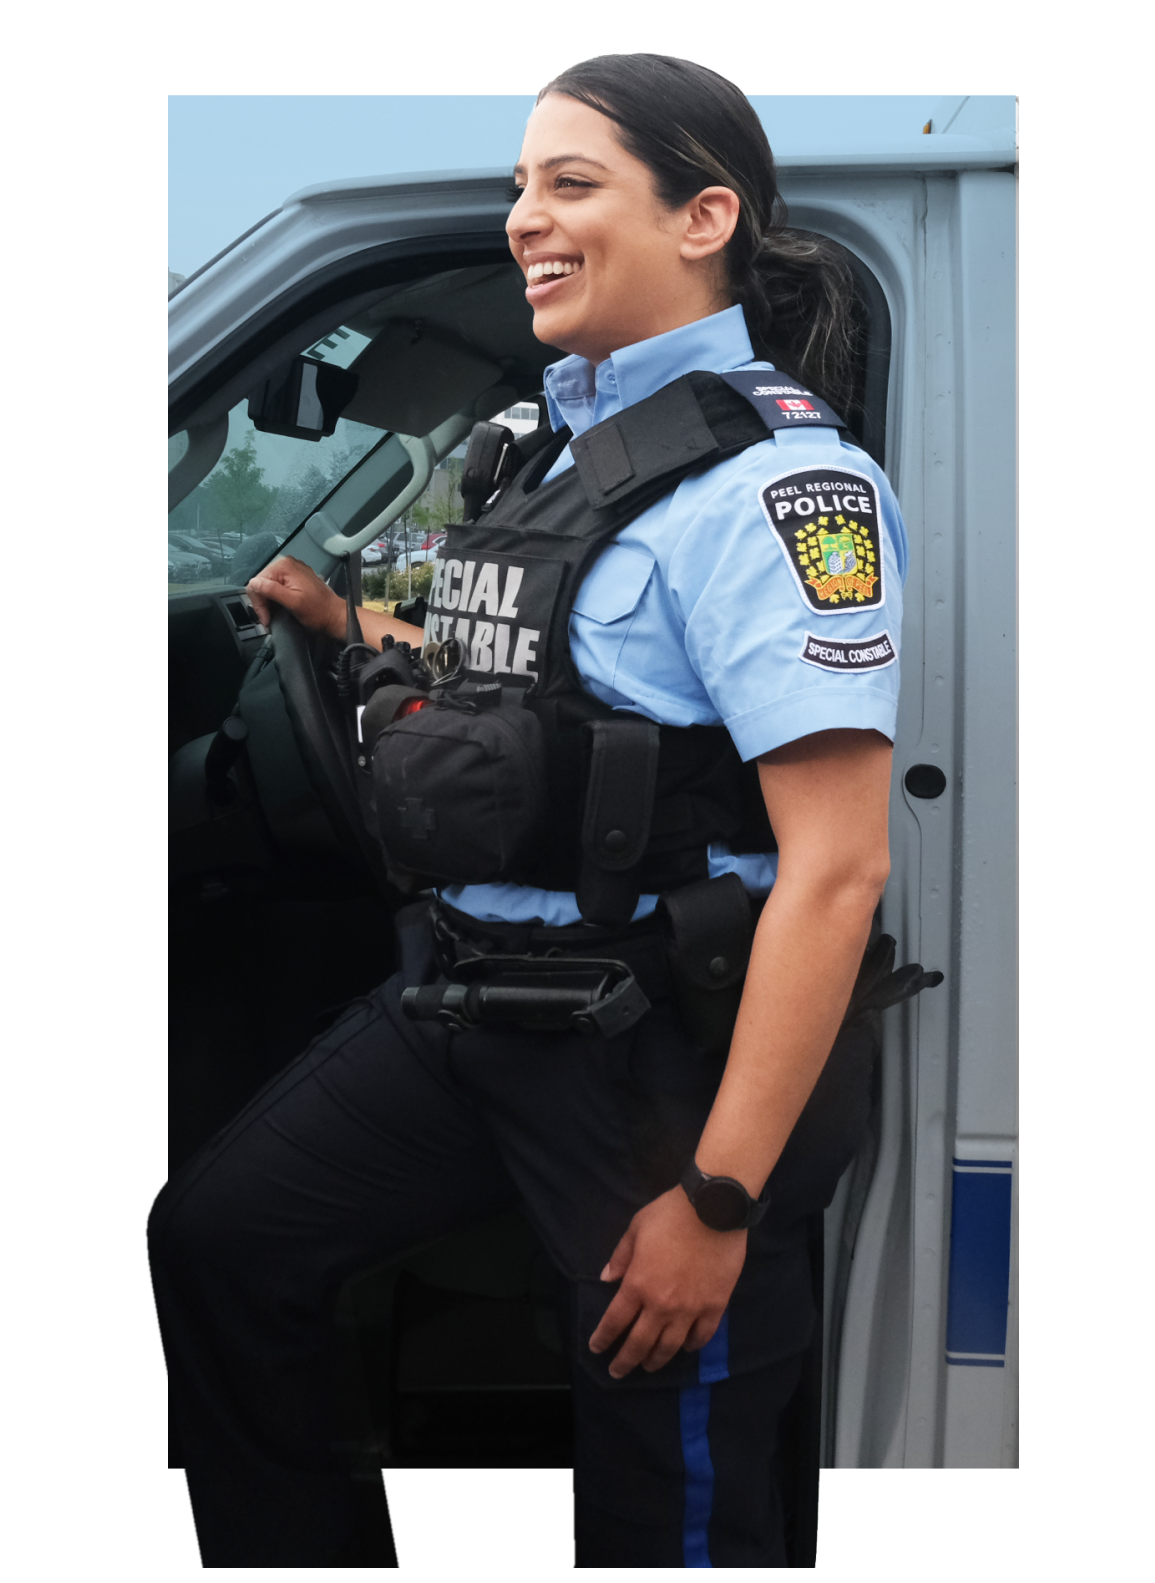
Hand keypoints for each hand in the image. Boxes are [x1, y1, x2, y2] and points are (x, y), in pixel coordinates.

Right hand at [247, 556, 342, 637]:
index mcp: (284, 565)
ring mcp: (292, 570)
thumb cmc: (317, 612)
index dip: (258, 602)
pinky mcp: (296, 578)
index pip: (257, 581)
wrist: (336, 616)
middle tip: (268, 620)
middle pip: (262, 583)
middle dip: (262, 602)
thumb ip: (272, 590)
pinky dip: (275, 598)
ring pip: (268, 585)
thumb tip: (253, 583)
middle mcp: (287, 563)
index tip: (266, 619)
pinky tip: (279, 608)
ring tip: (272, 616)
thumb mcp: (293, 602)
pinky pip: (278, 586)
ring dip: (268, 602)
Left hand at [588, 1186, 746, 1378]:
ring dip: (656, 1360)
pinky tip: (686, 1348)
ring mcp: (690, 1309)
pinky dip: (692, 1346)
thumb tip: (606, 1279)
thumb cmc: (670, 1214)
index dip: (604, 1338)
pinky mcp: (715, 1306)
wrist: (714, 1208)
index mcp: (638, 1285)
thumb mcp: (636, 1228)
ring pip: (670, 1346)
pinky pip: (702, 1336)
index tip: (596, 1348)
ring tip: (649, 1366)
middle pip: (640, 1343)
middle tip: (617, 1372)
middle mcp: (661, 1305)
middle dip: (626, 1360)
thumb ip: (620, 1257)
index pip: (615, 1321)